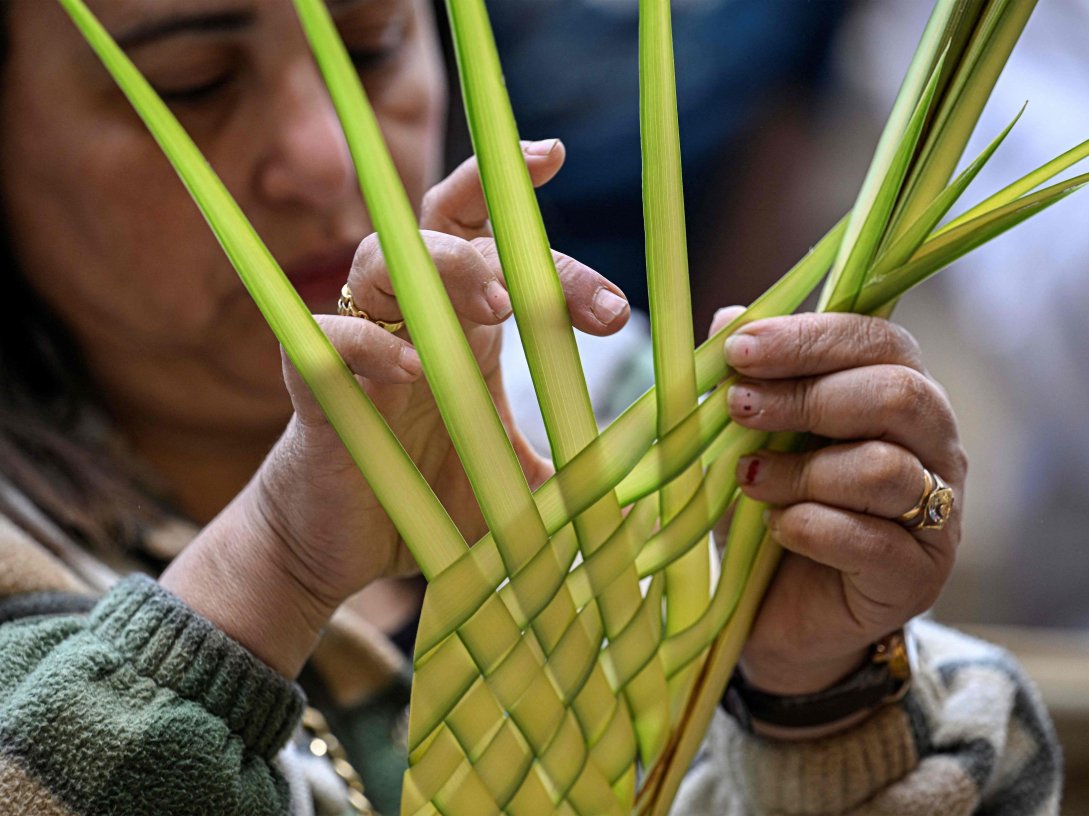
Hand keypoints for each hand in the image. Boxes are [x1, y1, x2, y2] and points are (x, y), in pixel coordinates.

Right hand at [163, 140, 630, 675]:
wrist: (338, 548)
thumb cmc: (425, 502)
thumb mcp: (512, 483)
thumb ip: (569, 473)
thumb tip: (649, 491)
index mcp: (462, 324)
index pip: (489, 235)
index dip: (517, 197)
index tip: (558, 166)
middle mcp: (412, 318)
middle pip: (445, 227)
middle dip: (510, 236)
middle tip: (584, 300)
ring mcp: (360, 345)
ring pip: (381, 260)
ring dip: (443, 269)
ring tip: (500, 306)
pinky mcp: (313, 386)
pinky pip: (327, 338)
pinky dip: (369, 343)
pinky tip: (412, 368)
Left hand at [712, 310, 965, 697]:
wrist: (777, 611)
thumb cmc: (770, 504)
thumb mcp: (745, 437)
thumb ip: (747, 379)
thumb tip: (729, 316)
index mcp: (897, 391)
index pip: (877, 339)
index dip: (808, 339)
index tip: (737, 350)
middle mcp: (933, 444)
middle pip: (898, 394)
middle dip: (806, 397)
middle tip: (737, 408)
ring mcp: (937, 511)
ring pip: (885, 469)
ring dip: (801, 471)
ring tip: (748, 481)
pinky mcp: (919, 573)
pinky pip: (873, 540)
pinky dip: (812, 528)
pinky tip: (778, 528)